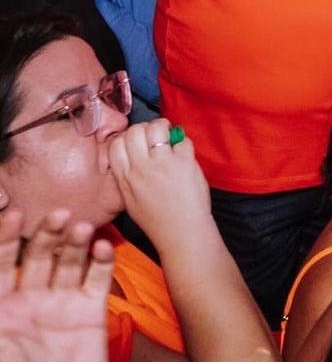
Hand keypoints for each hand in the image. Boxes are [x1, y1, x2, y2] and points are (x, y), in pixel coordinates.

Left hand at [0, 207, 114, 361]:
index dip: (5, 236)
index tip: (15, 214)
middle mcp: (26, 301)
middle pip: (34, 254)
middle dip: (44, 232)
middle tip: (56, 215)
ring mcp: (58, 306)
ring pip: (66, 259)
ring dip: (73, 240)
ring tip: (81, 228)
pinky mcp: (89, 316)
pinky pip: (95, 279)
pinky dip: (101, 260)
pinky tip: (102, 246)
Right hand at [107, 120, 210, 255]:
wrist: (181, 233)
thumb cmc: (157, 219)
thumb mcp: (130, 199)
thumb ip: (127, 175)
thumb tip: (131, 150)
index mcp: (125, 179)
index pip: (116, 144)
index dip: (126, 136)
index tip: (137, 141)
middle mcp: (141, 169)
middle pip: (135, 131)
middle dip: (145, 128)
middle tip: (155, 137)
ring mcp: (163, 164)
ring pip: (157, 128)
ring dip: (164, 129)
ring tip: (169, 139)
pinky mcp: (184, 163)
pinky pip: (182, 139)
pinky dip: (184, 143)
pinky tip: (184, 154)